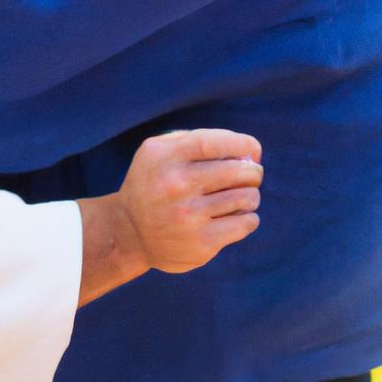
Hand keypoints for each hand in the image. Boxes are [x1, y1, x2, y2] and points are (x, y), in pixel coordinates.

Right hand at [116, 128, 261, 273]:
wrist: (129, 232)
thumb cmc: (154, 183)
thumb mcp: (157, 151)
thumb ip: (196, 140)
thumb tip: (249, 150)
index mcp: (166, 156)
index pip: (218, 143)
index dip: (243, 144)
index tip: (252, 150)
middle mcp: (176, 184)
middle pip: (239, 171)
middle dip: (252, 171)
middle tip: (248, 176)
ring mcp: (189, 215)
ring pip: (247, 197)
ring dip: (250, 195)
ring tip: (240, 196)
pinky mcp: (202, 242)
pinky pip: (246, 223)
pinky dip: (248, 217)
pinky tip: (236, 216)